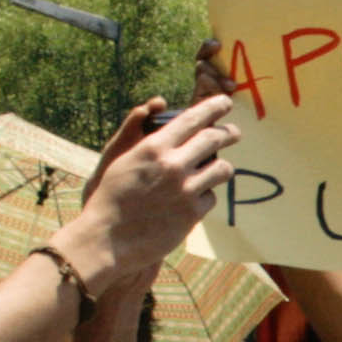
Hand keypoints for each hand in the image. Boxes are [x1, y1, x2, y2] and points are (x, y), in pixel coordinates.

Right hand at [69, 93, 240, 293]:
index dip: (213, 107)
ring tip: (220, 168)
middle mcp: (173, 165)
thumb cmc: (111, 198)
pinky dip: (206, 196)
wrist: (106, 239)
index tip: (225, 102)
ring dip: (223, 167)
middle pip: (214, 138)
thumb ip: (152, 146)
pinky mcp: (192, 214)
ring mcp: (185, 190)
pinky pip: (211, 197)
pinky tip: (196, 199)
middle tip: (235, 132)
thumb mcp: (126, 161)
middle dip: (229, 132)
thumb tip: (175, 134)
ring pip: (222, 169)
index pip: (192, 118)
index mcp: (154, 147)